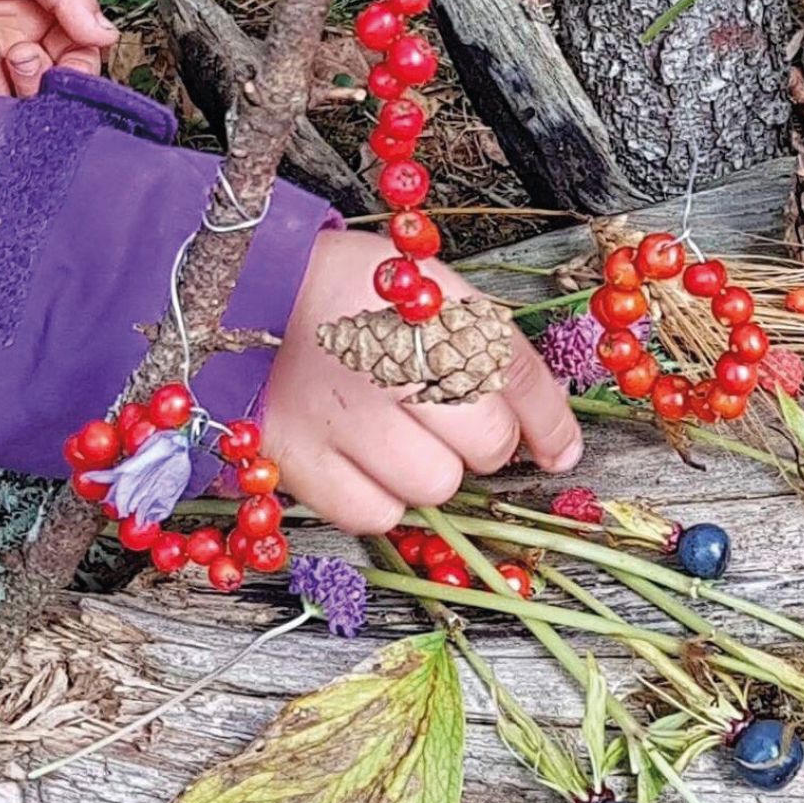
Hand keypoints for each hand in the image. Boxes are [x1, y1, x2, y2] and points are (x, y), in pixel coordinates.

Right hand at [259, 230, 581, 533]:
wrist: (245, 292)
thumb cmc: (348, 290)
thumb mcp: (428, 288)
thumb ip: (495, 353)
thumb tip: (558, 445)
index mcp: (426, 305)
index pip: (518, 376)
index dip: (548, 422)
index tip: (557, 449)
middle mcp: (386, 358)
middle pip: (487, 441)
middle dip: (483, 437)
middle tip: (450, 418)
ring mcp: (337, 414)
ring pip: (435, 485)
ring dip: (431, 469)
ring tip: (399, 433)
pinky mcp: (294, 457)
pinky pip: (373, 513)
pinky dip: (380, 496)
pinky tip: (365, 459)